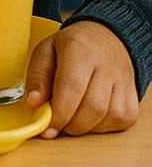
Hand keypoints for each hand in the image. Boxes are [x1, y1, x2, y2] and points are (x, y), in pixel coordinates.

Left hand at [26, 19, 139, 135]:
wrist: (106, 39)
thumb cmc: (72, 46)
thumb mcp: (46, 50)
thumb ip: (37, 76)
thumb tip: (33, 103)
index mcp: (79, 49)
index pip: (71, 87)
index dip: (59, 113)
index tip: (47, 128)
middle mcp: (105, 65)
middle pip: (91, 108)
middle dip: (70, 123)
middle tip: (57, 123)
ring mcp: (123, 82)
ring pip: (107, 118)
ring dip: (85, 126)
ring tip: (71, 116)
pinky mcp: (133, 99)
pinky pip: (119, 122)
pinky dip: (101, 127)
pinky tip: (88, 115)